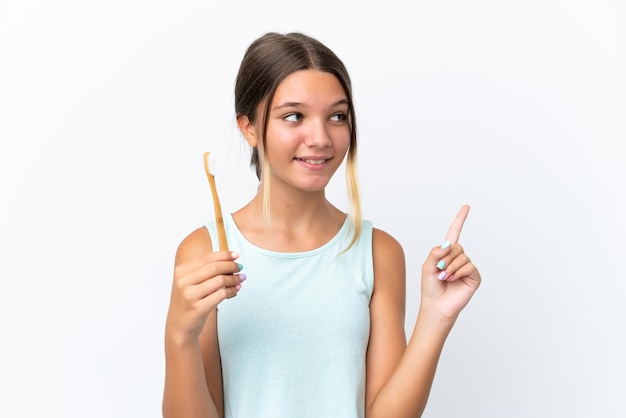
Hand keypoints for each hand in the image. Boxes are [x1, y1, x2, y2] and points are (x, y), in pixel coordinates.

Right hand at [165, 251, 243, 342]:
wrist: (179, 326)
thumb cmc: (188, 301)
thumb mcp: (190, 283)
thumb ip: (205, 271)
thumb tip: (230, 260)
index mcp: (181, 271)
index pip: (206, 258)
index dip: (224, 255)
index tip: (236, 255)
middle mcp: (183, 281)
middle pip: (214, 267)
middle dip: (231, 266)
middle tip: (240, 267)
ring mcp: (190, 295)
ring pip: (220, 280)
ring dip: (234, 278)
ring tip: (241, 279)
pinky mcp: (198, 308)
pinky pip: (221, 294)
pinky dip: (232, 290)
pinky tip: (236, 289)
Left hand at [421, 205, 480, 319]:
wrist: (436, 305)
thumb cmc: (430, 287)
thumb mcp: (427, 266)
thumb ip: (435, 252)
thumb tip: (448, 244)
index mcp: (447, 253)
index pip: (455, 232)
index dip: (460, 219)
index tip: (467, 206)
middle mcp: (459, 258)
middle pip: (456, 246)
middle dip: (445, 257)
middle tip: (439, 270)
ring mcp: (467, 267)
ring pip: (462, 256)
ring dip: (450, 267)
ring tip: (444, 277)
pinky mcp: (474, 276)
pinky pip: (468, 266)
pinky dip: (458, 272)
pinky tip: (452, 279)